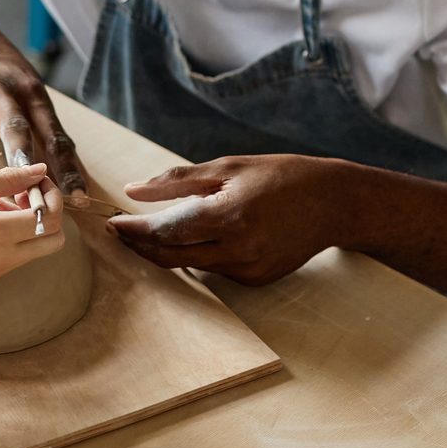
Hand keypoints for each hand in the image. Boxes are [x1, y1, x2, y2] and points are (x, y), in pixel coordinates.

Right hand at [0, 10, 87, 198]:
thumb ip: (41, 121)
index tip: (79, 200)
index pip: (55, 135)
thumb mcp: (26, 82)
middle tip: (31, 200)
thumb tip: (64, 169)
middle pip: (16, 137)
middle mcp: (1, 92)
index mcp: (30, 91)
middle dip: (25, 171)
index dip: (68, 170)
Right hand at [0, 165, 64, 283]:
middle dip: (50, 212)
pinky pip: (19, 255)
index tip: (37, 179)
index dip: (52, 194)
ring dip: (31, 223)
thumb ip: (8, 179)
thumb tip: (40, 170)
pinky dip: (15, 234)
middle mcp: (4, 258)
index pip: (51, 218)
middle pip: (56, 240)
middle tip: (26, 193)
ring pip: (38, 247)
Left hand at [109, 155, 346, 284]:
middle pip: (170, 257)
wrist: (333, 203)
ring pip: (191, 265)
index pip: (165, 231)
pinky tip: (203, 236)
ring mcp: (248, 270)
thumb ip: (177, 181)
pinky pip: (215, 270)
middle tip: (122, 231)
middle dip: (141, 246)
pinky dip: (200, 254)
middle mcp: (237, 250)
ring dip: (168, 250)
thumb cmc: (280, 176)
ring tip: (155, 229)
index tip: (113, 222)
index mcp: (228, 216)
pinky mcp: (256, 280)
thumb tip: (132, 190)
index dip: (134, 229)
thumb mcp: (228, 167)